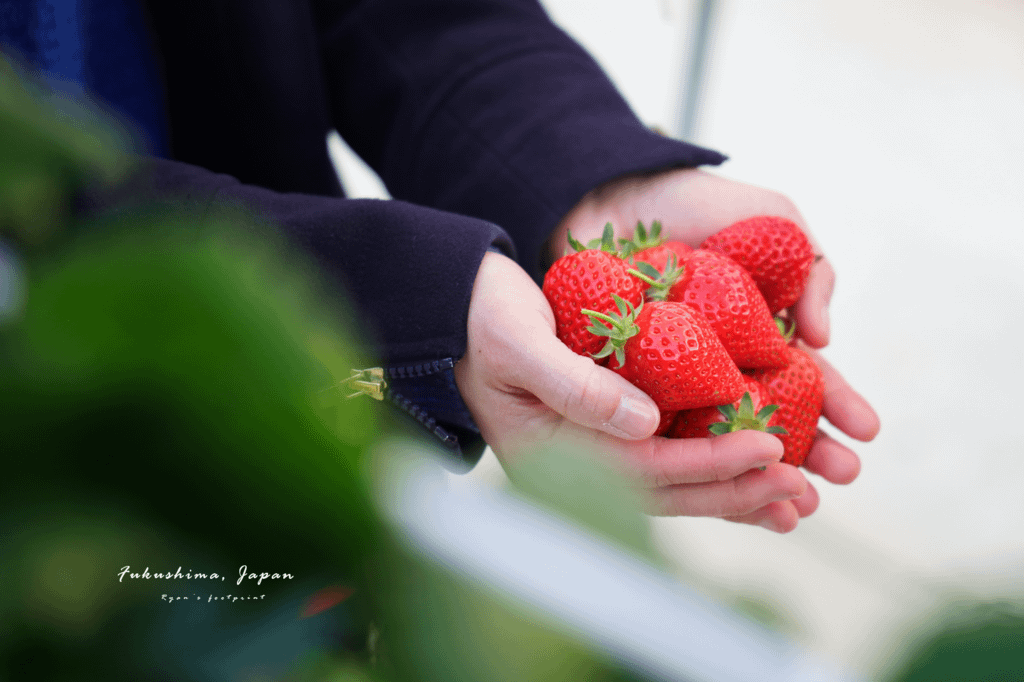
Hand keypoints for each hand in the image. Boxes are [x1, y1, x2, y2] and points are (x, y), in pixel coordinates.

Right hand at [454, 251, 811, 530]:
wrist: (456, 303)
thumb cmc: (479, 316)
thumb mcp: (518, 341)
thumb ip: (576, 384)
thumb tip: (646, 423)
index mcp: (547, 454)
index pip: (642, 469)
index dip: (709, 461)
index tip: (770, 448)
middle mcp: (571, 465)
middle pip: (665, 490)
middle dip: (735, 489)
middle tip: (800, 489)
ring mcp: (586, 450)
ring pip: (670, 482)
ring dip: (730, 489)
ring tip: (791, 498)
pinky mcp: (602, 427)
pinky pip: (663, 454)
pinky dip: (708, 460)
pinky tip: (750, 464)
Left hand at [549, 168, 879, 529]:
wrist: (614, 191)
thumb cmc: (698, 203)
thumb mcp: (775, 222)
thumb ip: (812, 271)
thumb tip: (823, 340)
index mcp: (760, 332)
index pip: (805, 378)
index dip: (837, 404)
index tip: (867, 431)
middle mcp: (721, 364)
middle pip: (769, 418)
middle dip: (808, 451)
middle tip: (837, 480)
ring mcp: (673, 378)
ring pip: (716, 436)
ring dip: (752, 472)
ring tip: (786, 503)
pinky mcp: (624, 384)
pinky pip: (654, 428)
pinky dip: (679, 458)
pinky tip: (707, 483)